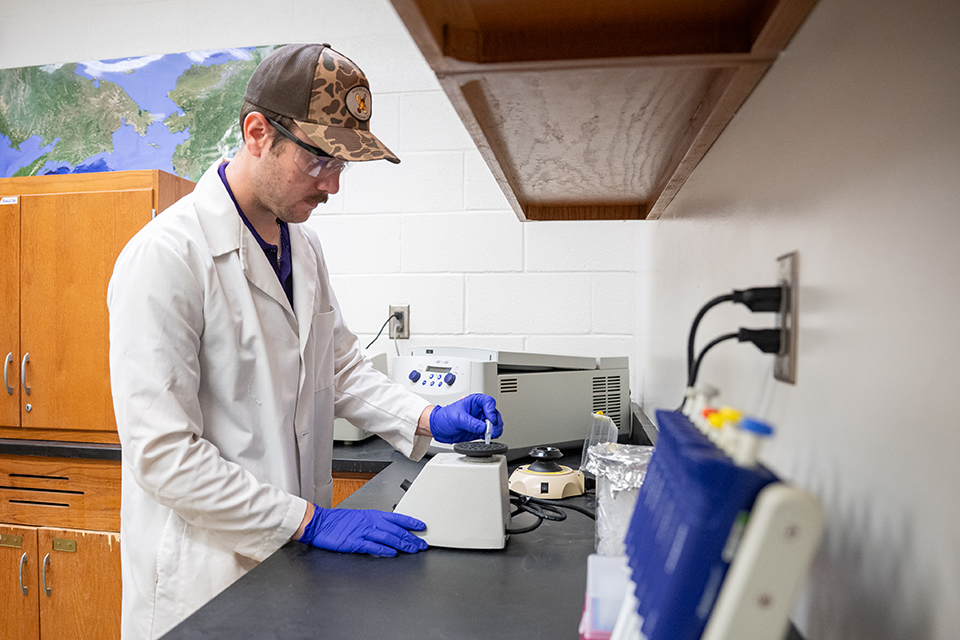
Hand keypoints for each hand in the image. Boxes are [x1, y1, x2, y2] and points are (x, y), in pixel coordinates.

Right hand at [299, 505, 427, 556]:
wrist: (320, 523)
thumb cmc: (338, 522)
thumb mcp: (359, 517)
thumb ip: (374, 523)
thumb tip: (389, 530)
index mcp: (372, 515)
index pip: (397, 517)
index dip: (411, 522)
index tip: (422, 526)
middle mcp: (370, 522)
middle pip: (396, 530)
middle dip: (411, 537)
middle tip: (422, 544)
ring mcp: (363, 532)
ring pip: (388, 538)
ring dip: (403, 544)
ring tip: (413, 549)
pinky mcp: (355, 542)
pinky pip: (373, 547)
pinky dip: (384, 550)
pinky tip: (393, 553)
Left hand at [430, 393, 502, 443]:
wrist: (438, 428)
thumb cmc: (444, 417)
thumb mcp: (457, 418)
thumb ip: (471, 423)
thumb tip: (483, 428)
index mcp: (475, 401)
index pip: (489, 402)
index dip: (492, 410)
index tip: (490, 419)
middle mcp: (479, 410)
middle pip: (495, 414)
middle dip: (496, 423)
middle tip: (491, 430)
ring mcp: (480, 420)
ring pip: (495, 424)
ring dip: (495, 430)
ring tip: (490, 435)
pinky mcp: (479, 430)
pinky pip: (490, 433)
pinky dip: (491, 436)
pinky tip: (486, 437)